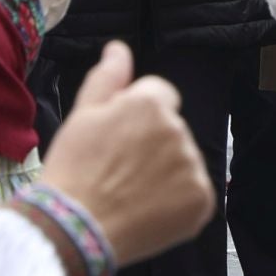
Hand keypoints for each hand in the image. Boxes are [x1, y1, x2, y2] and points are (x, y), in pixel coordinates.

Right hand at [40, 40, 214, 265]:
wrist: (76, 228)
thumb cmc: (73, 170)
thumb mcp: (82, 114)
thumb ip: (108, 77)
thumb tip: (119, 47)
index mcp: (150, 103)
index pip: (160, 95)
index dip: (136, 118)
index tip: (118, 142)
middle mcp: (177, 129)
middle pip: (172, 130)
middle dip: (152, 144)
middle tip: (119, 170)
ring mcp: (192, 166)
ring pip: (183, 161)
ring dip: (165, 172)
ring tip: (130, 194)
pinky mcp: (202, 200)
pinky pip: (194, 193)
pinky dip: (178, 202)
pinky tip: (149, 211)